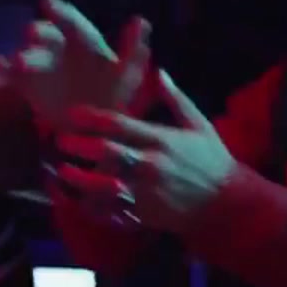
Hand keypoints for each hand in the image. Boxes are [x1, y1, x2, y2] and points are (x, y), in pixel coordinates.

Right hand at [0, 0, 151, 127]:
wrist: (92, 130)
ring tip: (19, 61)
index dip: (61, 13)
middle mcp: (60, 49)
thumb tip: (141, 20)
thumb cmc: (113, 97)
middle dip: (39, 33)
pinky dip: (4, 68)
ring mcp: (41, 66)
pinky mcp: (27, 85)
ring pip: (29, 55)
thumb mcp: (128, 77)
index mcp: (86, 45)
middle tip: (32, 34)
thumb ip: (133, 52)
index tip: (46, 2)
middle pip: (46, 36)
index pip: (74, 24)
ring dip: (23, 56)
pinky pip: (12, 74)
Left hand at [52, 70, 234, 235]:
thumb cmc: (212, 160)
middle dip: (79, 146)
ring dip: (78, 179)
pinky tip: (76, 199)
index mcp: (161, 140)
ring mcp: (145, 193)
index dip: (91, 118)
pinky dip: (91, 206)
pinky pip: (110, 212)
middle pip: (106, 153)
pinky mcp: (143, 214)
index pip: (119, 125)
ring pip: (102, 186)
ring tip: (61, 171)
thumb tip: (159, 72)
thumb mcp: (199, 124)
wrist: (226, 204)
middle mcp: (150, 165)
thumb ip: (176, 99)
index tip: (72, 114)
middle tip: (60, 140)